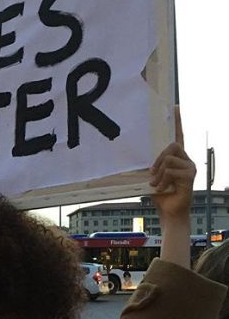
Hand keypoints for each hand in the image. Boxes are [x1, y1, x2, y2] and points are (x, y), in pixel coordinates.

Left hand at [150, 106, 195, 220]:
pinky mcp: (191, 176)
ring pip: (169, 158)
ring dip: (158, 172)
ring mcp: (190, 167)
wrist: (168, 211)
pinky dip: (162, 180)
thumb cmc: (159, 193)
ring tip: (156, 183)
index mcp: (176, 157)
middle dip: (158, 159)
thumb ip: (145, 164)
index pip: (178, 135)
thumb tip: (127, 156)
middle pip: (171, 145)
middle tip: (151, 173)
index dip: (177, 122)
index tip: (175, 107)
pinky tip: (161, 188)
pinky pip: (171, 170)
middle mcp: (186, 159)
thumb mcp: (148, 176)